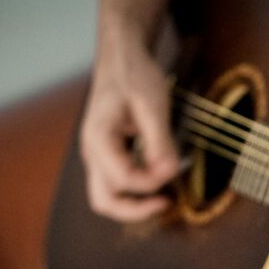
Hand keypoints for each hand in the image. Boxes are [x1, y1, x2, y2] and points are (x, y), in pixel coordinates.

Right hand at [80, 34, 178, 221]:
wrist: (122, 59)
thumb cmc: (134, 76)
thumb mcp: (153, 105)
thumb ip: (160, 141)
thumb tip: (170, 172)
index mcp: (98, 139)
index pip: (124, 179)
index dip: (153, 181)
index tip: (175, 168)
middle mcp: (92, 153)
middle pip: (104, 202)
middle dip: (136, 210)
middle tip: (167, 203)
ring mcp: (98, 156)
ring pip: (108, 197)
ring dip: (135, 204)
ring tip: (165, 197)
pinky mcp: (109, 156)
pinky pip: (117, 184)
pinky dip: (136, 191)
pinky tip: (159, 180)